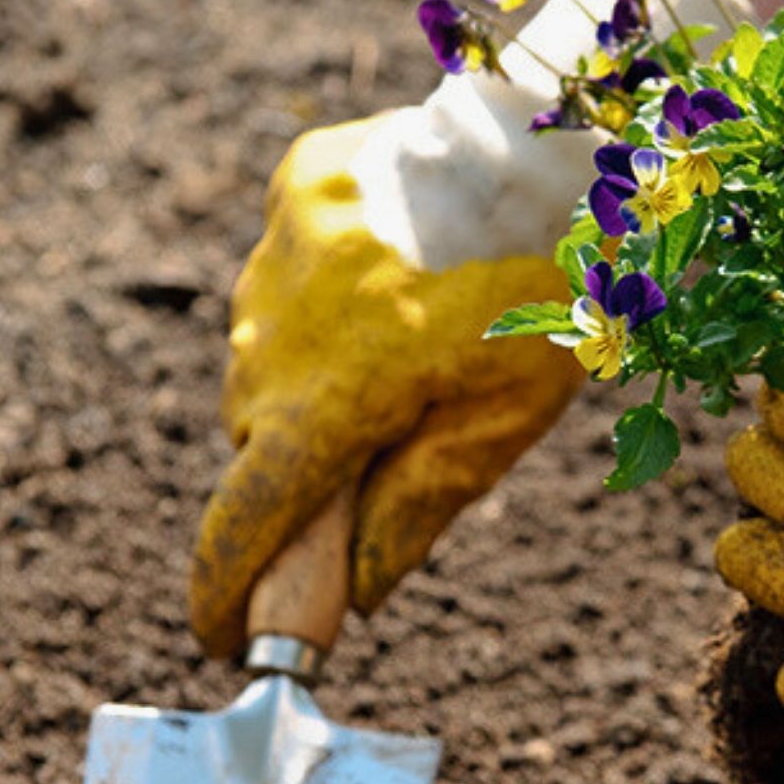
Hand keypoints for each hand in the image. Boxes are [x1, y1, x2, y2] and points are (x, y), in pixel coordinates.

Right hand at [189, 115, 582, 657]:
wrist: (561, 149)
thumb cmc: (552, 296)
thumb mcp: (502, 422)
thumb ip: (414, 509)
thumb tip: (356, 594)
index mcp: (330, 403)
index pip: (244, 520)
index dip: (223, 591)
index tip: (222, 635)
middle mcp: (275, 333)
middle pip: (259, 436)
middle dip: (303, 462)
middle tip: (376, 446)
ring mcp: (277, 253)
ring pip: (265, 352)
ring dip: (310, 374)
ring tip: (403, 342)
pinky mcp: (296, 188)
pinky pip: (285, 270)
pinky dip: (324, 292)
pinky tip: (392, 274)